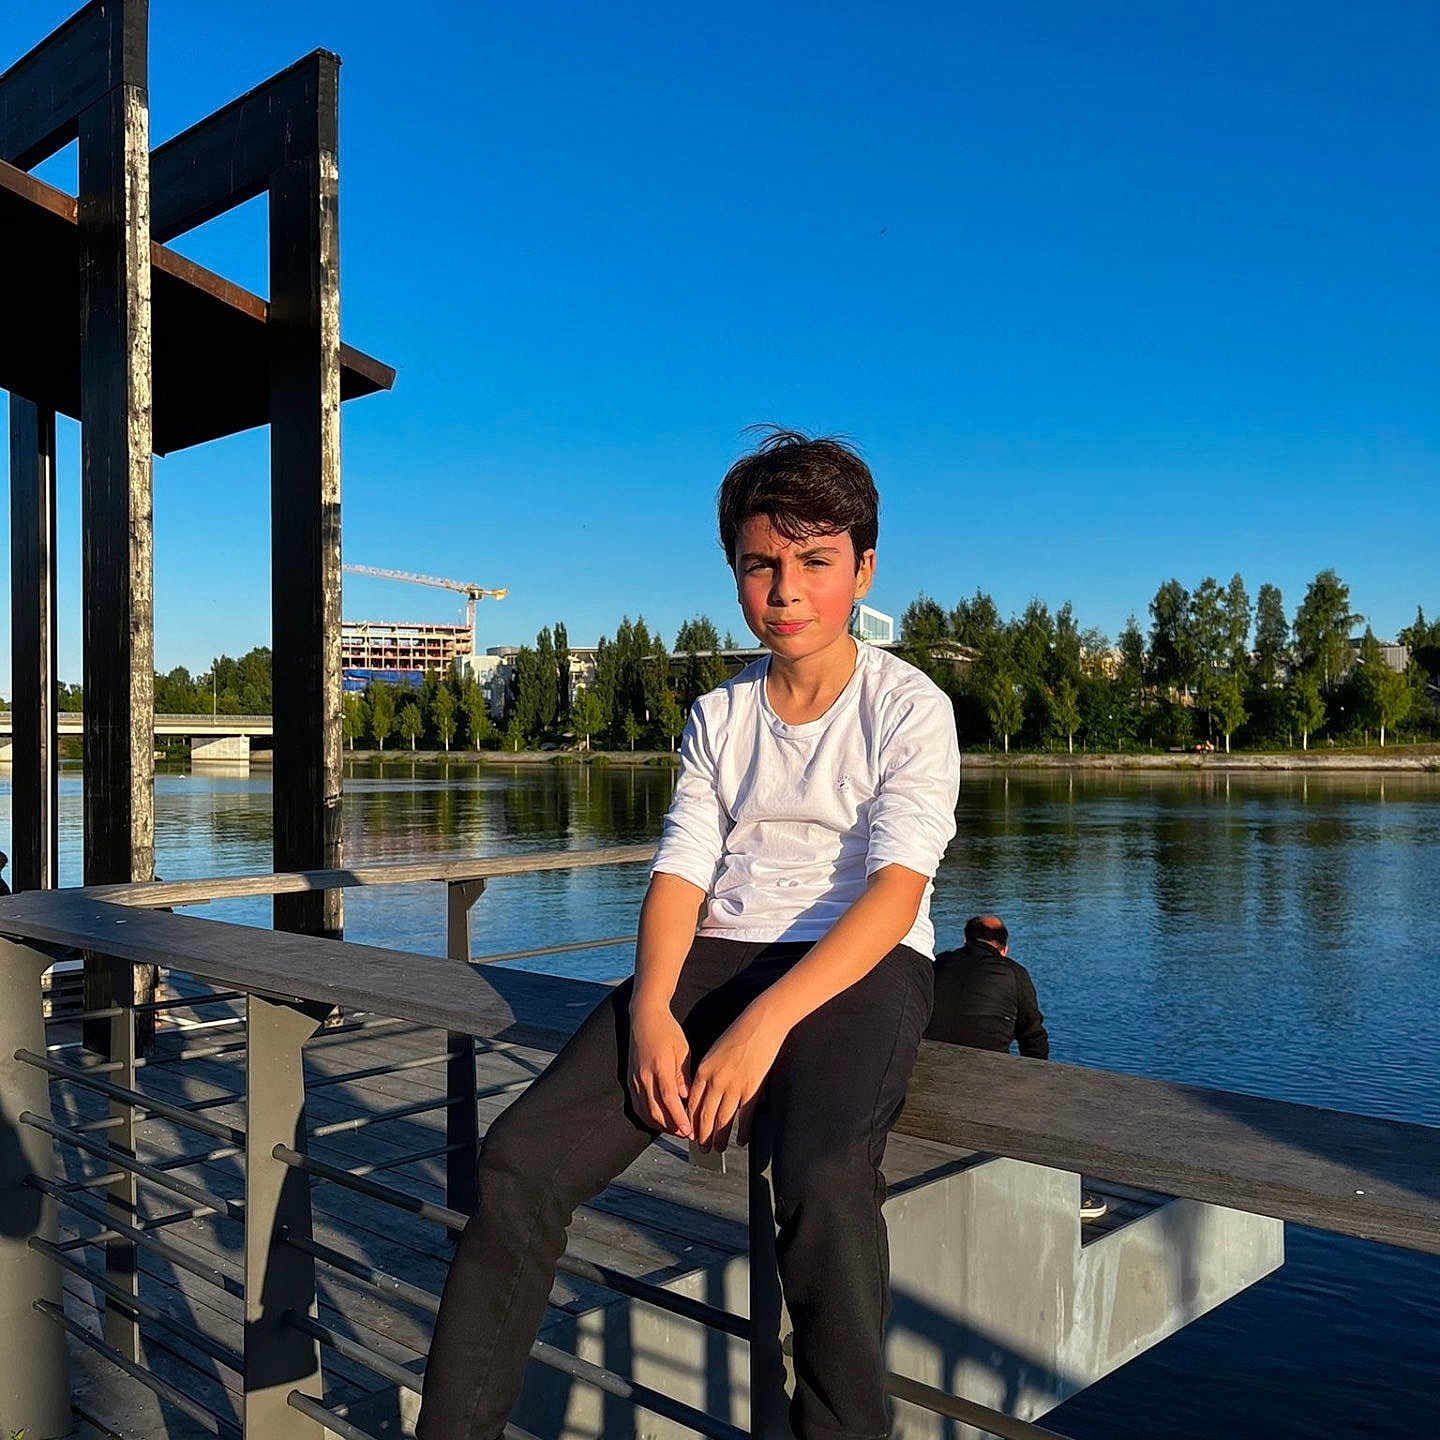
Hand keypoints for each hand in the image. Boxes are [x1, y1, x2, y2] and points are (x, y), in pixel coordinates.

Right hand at [628, 999, 692, 1138]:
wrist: (644, 1017)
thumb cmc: (667, 1030)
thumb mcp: (682, 1050)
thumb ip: (683, 1075)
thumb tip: (686, 1097)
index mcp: (660, 1066)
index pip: (668, 1100)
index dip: (678, 1118)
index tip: (688, 1130)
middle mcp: (644, 1075)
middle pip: (655, 1110)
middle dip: (671, 1126)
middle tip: (686, 1134)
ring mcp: (634, 1079)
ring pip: (644, 1111)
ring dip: (659, 1124)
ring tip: (675, 1130)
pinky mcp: (629, 1080)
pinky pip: (637, 1105)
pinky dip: (647, 1117)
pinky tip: (659, 1120)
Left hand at [686, 1003, 787, 1151]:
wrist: (761, 1024)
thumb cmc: (738, 1034)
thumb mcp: (714, 1052)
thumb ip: (706, 1073)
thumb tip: (702, 1094)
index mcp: (704, 1071)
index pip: (692, 1104)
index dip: (690, 1123)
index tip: (689, 1134)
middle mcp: (716, 1081)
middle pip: (705, 1117)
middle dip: (702, 1136)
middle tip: (701, 1149)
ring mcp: (735, 1086)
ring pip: (723, 1121)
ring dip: (719, 1138)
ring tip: (717, 1149)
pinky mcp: (752, 1089)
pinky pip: (745, 1117)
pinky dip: (742, 1132)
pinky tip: (740, 1140)